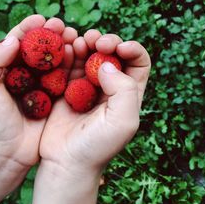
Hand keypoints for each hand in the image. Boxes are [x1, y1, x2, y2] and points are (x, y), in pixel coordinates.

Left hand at [0, 14, 77, 168]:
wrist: (7, 153)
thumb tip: (13, 39)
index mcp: (5, 67)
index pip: (18, 41)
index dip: (30, 27)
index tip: (42, 19)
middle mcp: (25, 73)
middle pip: (40, 47)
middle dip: (53, 33)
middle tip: (63, 27)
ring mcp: (42, 85)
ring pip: (55, 59)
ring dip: (66, 46)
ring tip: (75, 38)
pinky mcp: (56, 97)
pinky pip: (66, 76)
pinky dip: (73, 64)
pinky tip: (79, 56)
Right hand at [32, 30, 150, 203]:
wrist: (65, 162)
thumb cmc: (98, 147)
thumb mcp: (123, 121)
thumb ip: (124, 89)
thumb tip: (107, 64)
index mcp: (128, 95)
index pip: (138, 62)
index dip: (132, 49)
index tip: (119, 48)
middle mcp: (109, 88)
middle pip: (113, 54)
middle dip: (107, 42)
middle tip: (97, 41)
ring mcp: (86, 87)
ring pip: (90, 55)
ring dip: (88, 43)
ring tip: (81, 42)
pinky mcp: (66, 88)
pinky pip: (70, 64)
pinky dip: (70, 52)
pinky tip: (68, 48)